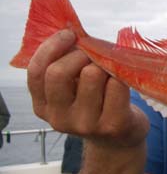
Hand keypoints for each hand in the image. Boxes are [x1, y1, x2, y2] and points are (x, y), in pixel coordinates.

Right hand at [27, 29, 148, 148]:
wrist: (120, 140)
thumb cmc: (96, 104)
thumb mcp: (72, 91)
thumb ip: (65, 66)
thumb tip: (70, 32)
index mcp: (43, 106)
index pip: (37, 72)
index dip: (51, 47)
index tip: (69, 35)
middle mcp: (59, 118)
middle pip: (59, 72)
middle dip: (80, 55)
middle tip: (94, 56)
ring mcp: (86, 124)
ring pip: (92, 74)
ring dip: (104, 65)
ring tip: (109, 73)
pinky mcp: (112, 125)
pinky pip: (117, 84)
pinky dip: (122, 76)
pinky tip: (122, 84)